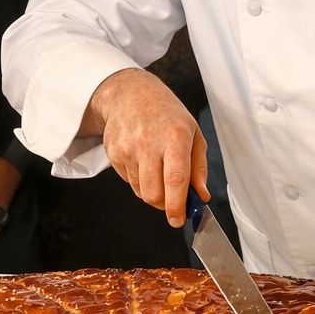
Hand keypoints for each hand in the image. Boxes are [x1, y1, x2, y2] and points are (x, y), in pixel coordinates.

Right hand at [90, 69, 207, 226]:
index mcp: (175, 137)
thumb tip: (201, 195)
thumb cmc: (167, 114)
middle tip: (172, 200)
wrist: (131, 94)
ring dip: (152, 190)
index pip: (175, 179)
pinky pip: (128, 181)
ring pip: (140, 191)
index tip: (179, 220)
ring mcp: (128, 148)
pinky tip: (142, 159)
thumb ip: (199, 167)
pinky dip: (138, 179)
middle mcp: (149, 143)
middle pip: (153, 194)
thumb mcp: (193, 133)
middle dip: (164, 205)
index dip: (177, 205)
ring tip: (157, 167)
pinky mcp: (113, 153)